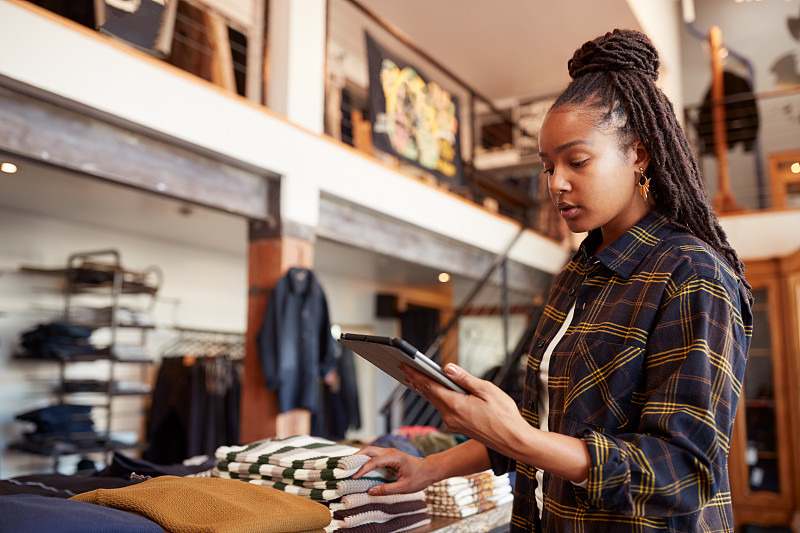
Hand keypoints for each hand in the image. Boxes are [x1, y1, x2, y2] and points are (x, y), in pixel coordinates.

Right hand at [353, 446, 433, 494]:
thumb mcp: (404, 487)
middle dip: (356, 457)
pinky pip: (374, 455)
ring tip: (349, 466)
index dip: (362, 469)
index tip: (353, 476)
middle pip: (369, 450)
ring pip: (370, 451)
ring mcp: (389, 452)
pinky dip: (365, 459)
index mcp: (394, 457)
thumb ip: (387, 489)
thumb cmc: (419, 477)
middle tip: (346, 466)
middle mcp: (390, 452)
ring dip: (360, 457)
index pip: (374, 461)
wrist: (429, 469)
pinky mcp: (389, 455)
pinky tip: (360, 466)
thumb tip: (370, 491)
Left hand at [402, 363, 526, 456]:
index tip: (404, 365)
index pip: (430, 386)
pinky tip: (436, 392)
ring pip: (435, 402)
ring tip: (416, 377)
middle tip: (404, 368)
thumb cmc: (504, 416)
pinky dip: (437, 398)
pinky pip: (443, 408)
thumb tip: (447, 367)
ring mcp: (453, 423)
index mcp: (455, 405)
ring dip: (426, 389)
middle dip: (416, 380)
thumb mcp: (487, 390)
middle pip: (429, 394)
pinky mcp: (458, 427)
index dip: (416, 374)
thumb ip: (465, 379)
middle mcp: (450, 416)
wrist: (513, 441)